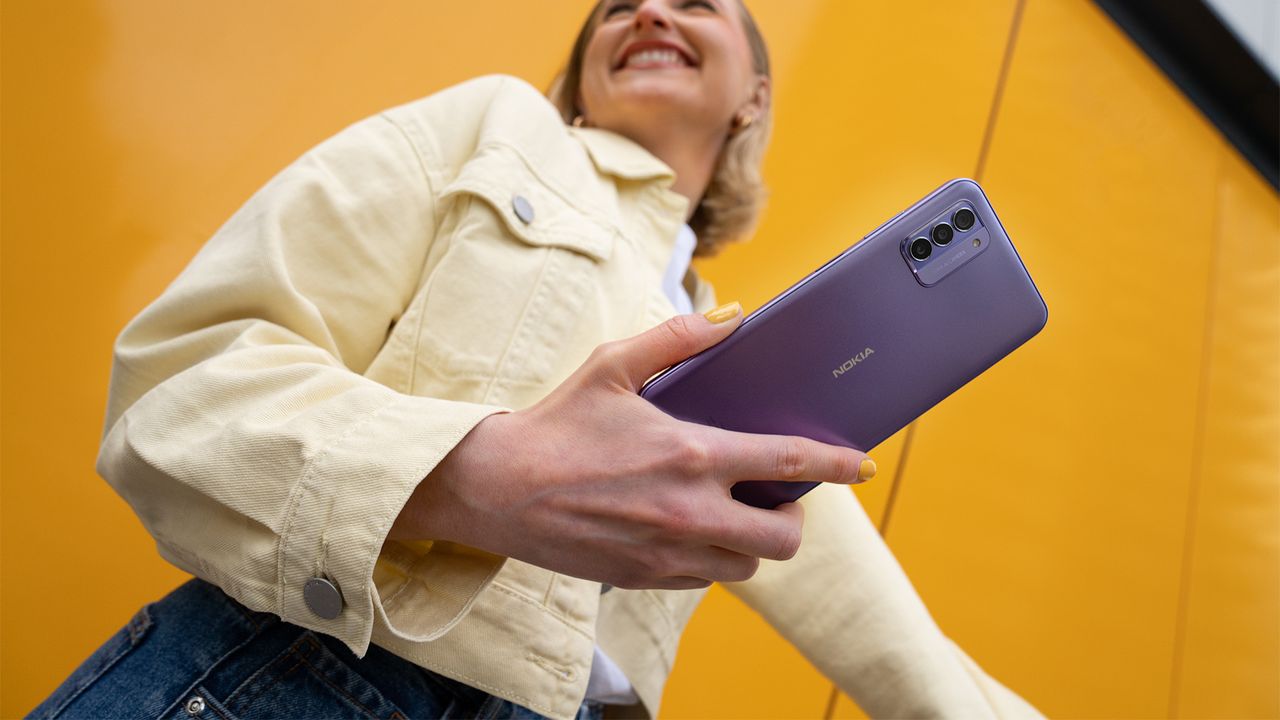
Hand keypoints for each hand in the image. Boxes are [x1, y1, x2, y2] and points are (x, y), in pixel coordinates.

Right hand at [390, 303, 875, 589]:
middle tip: (778, 500)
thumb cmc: (555, 424)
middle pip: (783, 539)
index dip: (836, 465)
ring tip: (730, 515)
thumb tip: (734, 317)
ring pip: (746, 567)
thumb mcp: (612, 366)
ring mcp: (666, 552)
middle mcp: (687, 511)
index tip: (862, 465)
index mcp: (689, 454)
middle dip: (795, 521)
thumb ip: (678, 338)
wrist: (494, 488)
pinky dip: (711, 560)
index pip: (787, 464)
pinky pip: (703, 581)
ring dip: (751, 544)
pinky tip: (688, 531)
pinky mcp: (643, 578)